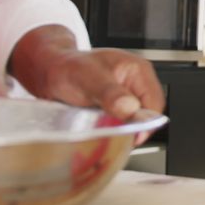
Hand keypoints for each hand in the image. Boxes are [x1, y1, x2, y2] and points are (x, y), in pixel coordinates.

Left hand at [8, 25, 165, 121]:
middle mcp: (136, 84)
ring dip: (121, 131)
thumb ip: (110, 93)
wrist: (49, 71)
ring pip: (135, 123)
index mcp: (138, 71)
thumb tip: (130, 108)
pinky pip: (123, 125)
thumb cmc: (68, 67)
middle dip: (132, 129)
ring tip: (104, 130)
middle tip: (113, 135)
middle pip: (147, 116)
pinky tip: (101, 130)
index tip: (129, 136)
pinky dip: (114, 131)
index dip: (144, 123)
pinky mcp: (117, 108)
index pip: (154, 105)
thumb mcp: (88, 78)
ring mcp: (127, 97)